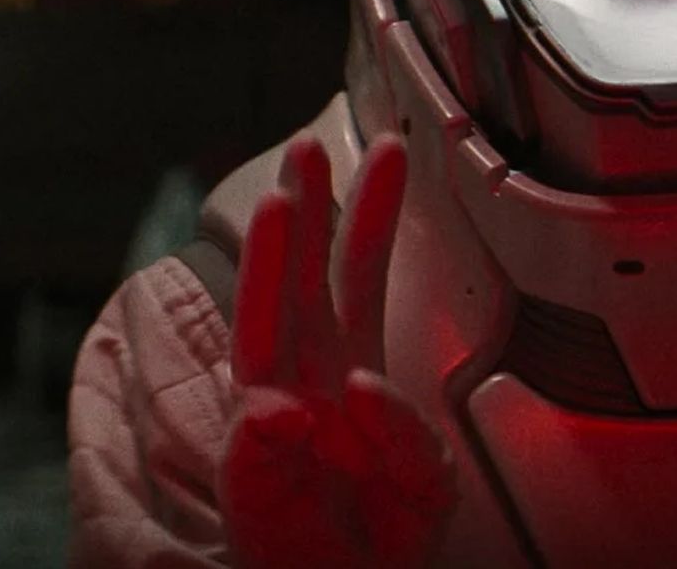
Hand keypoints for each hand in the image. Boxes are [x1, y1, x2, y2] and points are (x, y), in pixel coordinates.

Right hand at [220, 136, 455, 567]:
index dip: (370, 217)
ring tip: (279, 205)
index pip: (358, 278)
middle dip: (307, 211)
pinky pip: (255, 445)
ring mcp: (273, 427)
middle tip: (310, 147)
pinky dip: (266, 430)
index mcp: (352, 375)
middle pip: (303, 282)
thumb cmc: (382, 542)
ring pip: (264, 330)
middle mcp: (307, 385)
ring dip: (271, 266)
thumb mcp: (427, 486)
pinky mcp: (249, 482)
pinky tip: (283, 415)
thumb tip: (358, 389)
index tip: (392, 153)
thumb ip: (408, 438)